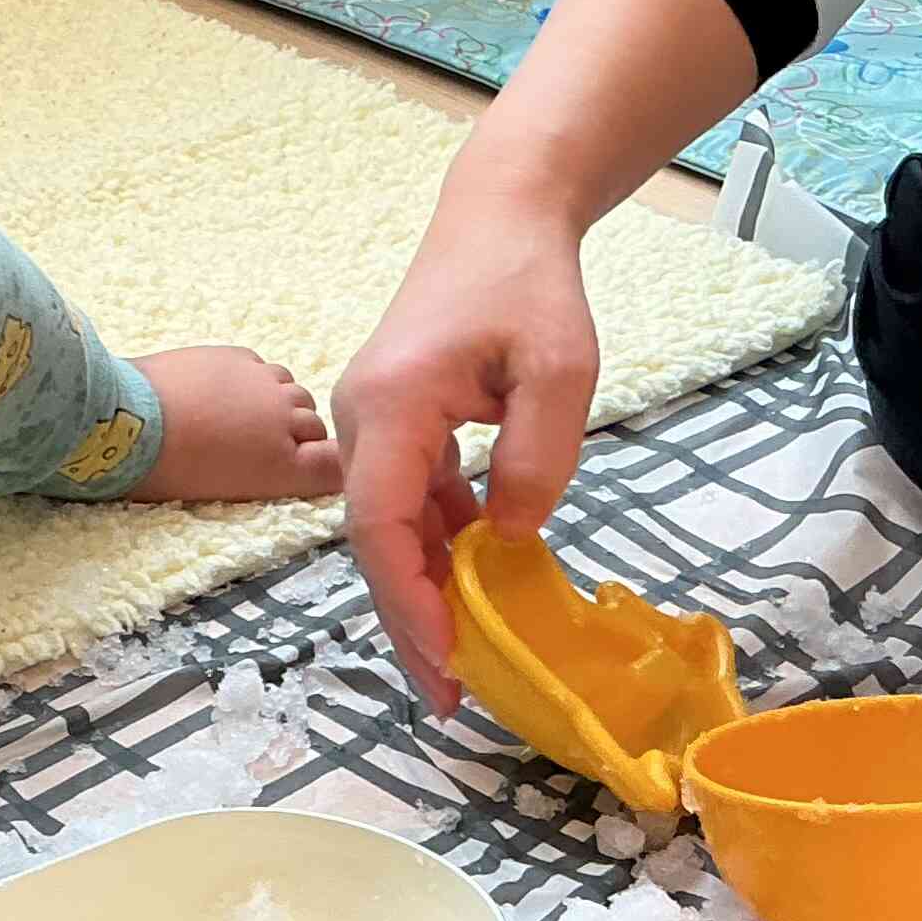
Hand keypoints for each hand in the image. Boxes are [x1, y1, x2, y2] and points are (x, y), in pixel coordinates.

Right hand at [332, 182, 599, 710]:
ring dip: (422, 596)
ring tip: (462, 668)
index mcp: (391, 406)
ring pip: (387, 531)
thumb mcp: (560, 368)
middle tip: (450, 699)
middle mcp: (361, 421)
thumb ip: (536, 456)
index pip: (380, 523)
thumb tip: (509, 537)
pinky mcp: (395, 429)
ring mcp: (371, 426)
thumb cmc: (527, 285)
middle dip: (409, 622)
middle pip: (372, 542)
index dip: (409, 598)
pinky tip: (472, 596)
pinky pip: (407, 506)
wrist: (497, 221)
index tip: (448, 658)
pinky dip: (437, 555)